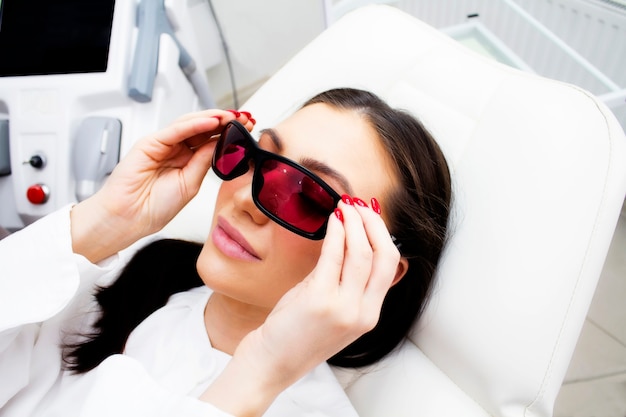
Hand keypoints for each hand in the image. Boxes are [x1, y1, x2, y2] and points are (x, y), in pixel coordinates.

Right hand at [71, 110, 253, 261]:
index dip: (229, 133)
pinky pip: (175, 130)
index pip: (210, 140)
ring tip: (232, 116)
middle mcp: (174, 150)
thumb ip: (204, 161)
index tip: (248, 128)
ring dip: (212, 118)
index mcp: (185, 161)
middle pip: (202, 128)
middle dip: (225, 121)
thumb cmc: (153, 208)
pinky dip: (194, 124)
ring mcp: (162, 145)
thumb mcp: (190, 183)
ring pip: (190, 124)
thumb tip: (221, 144)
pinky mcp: (150, 143)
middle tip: (245, 117)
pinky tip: (211, 121)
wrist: (129, 219)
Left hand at [201, 197, 401, 415]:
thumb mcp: (334, 310)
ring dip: (354, 224)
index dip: (383, 235)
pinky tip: (332, 221)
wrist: (273, 361)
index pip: (390, 266)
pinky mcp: (319, 300)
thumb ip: (346, 282)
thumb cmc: (297, 334)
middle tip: (360, 206)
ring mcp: (343, 307)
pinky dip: (335, 233)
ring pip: (361, 253)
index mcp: (369, 315)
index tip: (372, 216)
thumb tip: (350, 240)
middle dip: (374, 224)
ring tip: (345, 208)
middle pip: (383, 256)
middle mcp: (362, 312)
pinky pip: (333, 256)